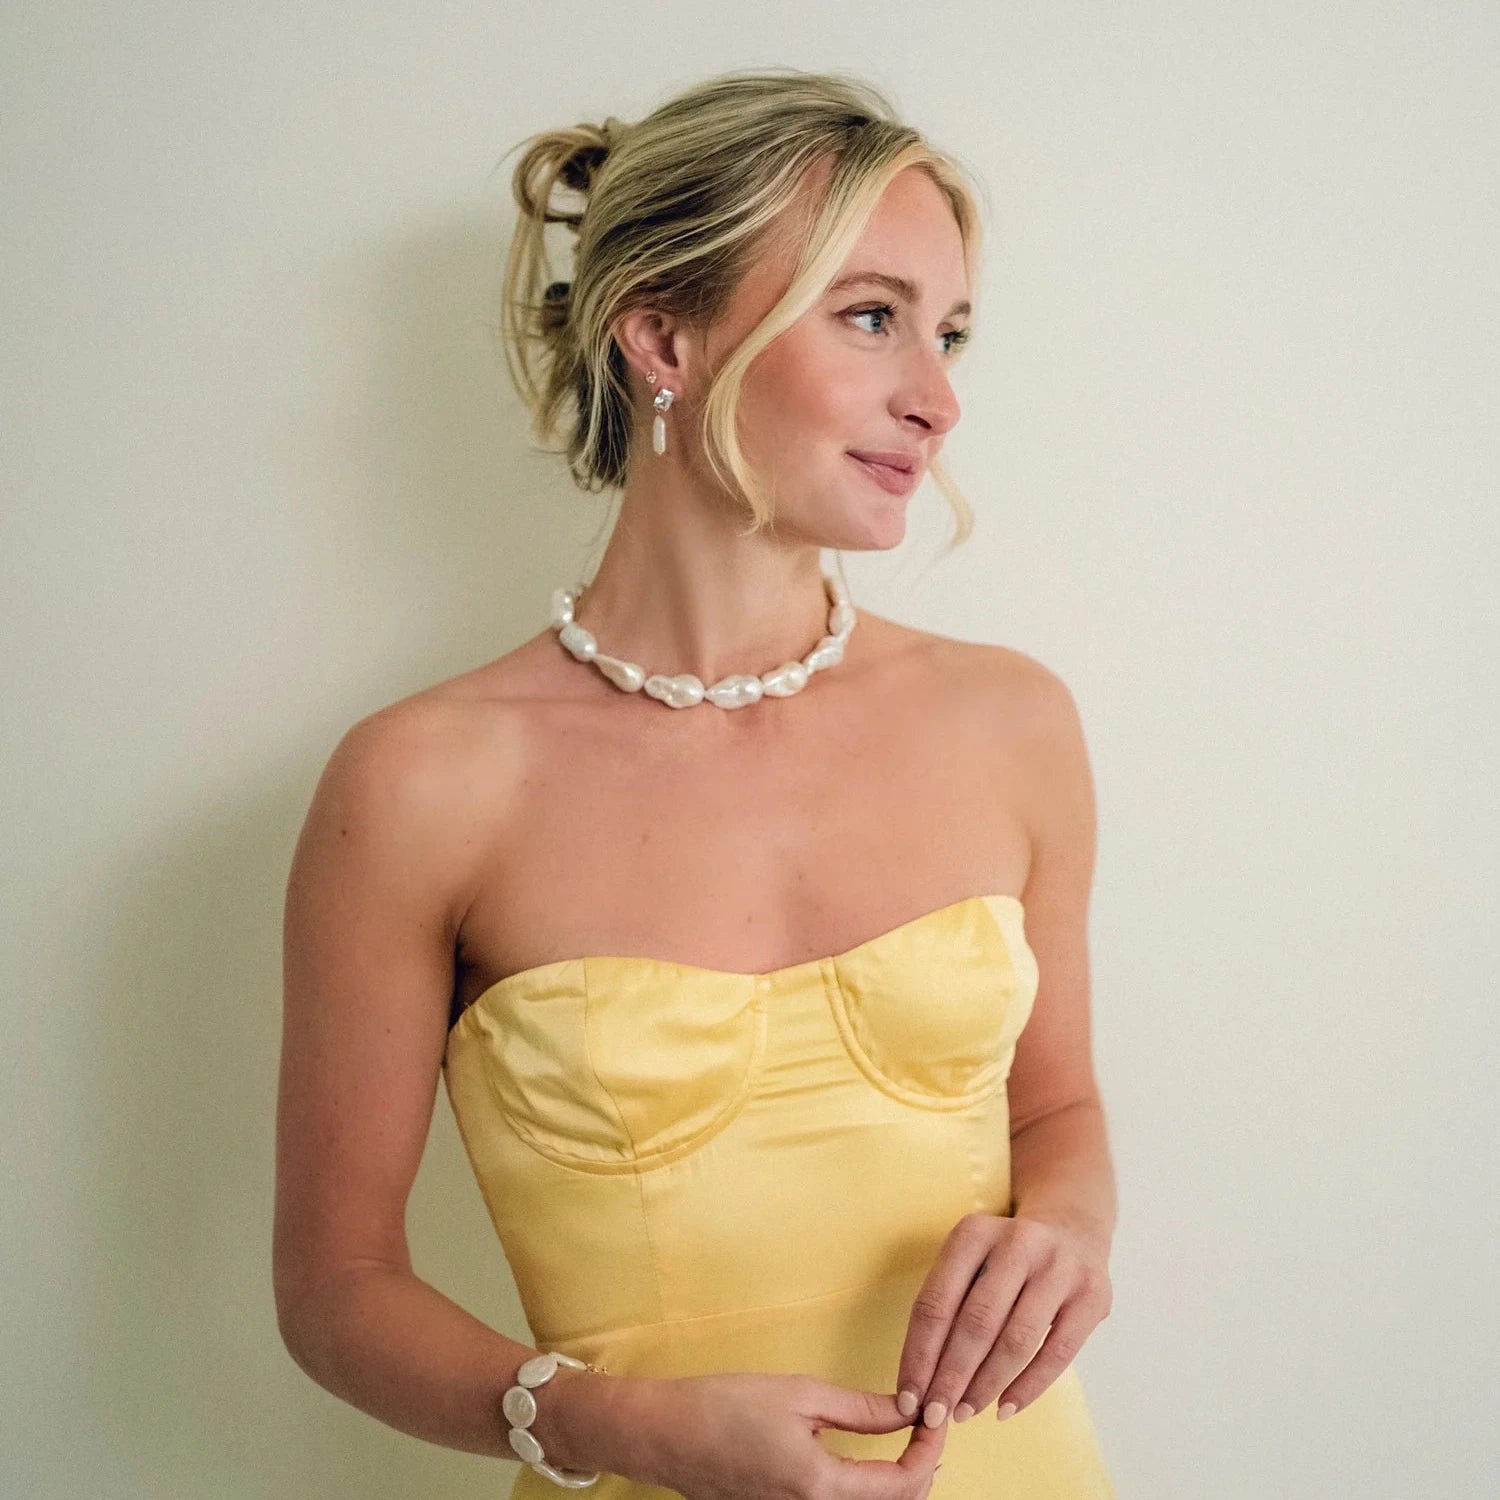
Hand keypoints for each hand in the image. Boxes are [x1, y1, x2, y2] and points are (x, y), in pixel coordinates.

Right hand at [620, 1370, 948, 1499]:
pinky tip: (871, 1465)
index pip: (903, 1485)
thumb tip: (908, 1409)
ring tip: (908, 1443)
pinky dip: (867, 1492)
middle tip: (927, 1427)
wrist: (665, 1435)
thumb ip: (861, 1408)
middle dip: (921, 1470)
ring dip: (898, 1486)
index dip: (929, 1450)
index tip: (935, 1417)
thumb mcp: (800, 1393)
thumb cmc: (724, 1407)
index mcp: (820, 1487)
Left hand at [894, 1212, 1111, 1426]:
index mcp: (974, 1232)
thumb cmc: (1005, 1260)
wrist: (1072, 1232)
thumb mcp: (971, 1261)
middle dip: (951, 1377)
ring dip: (986, 1386)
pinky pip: (1056, 1354)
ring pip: (1016, 1340)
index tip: (908, 1398)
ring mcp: (1059, 1267)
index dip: (919, 1355)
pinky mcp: (1091, 1296)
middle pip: (976, 1323)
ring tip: (966, 1413)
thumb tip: (920, 1382)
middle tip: (935, 1416)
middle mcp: (1017, 1242)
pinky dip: (1028, 1388)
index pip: (936, 1302)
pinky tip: (1005, 1409)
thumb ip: (947, 1308)